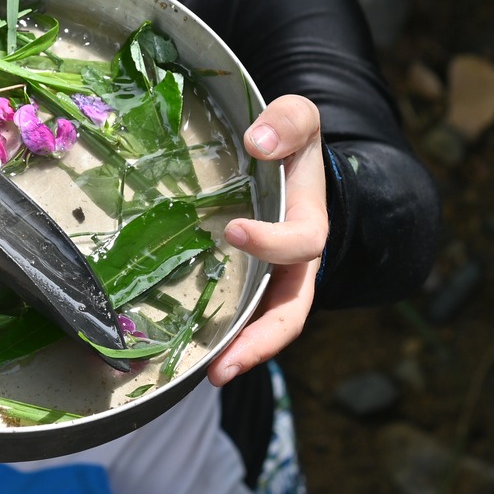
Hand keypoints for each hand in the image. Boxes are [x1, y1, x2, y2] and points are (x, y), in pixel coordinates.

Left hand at [210, 94, 325, 386]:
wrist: (284, 162)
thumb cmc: (289, 142)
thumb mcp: (298, 118)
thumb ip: (288, 121)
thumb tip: (258, 143)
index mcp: (309, 225)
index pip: (301, 243)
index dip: (272, 242)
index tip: (233, 230)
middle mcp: (294, 266)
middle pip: (289, 313)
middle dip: (261, 340)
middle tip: (225, 363)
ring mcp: (269, 282)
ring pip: (263, 328)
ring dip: (239, 354)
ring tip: (209, 375)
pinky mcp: (244, 289)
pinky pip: (236, 319)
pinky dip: (217, 340)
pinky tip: (183, 357)